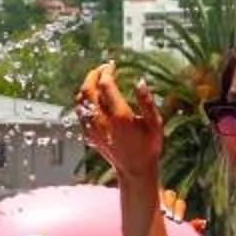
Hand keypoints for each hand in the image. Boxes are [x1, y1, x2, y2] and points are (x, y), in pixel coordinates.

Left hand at [76, 62, 165, 190]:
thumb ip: (147, 102)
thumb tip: (140, 82)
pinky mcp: (89, 135)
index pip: (105, 86)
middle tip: (102, 69)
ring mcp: (93, 129)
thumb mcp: (156, 124)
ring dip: (86, 86)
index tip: (112, 65)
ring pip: (80, 101)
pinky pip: (80, 113)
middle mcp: (103, 122)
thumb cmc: (149, 146)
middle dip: (93, 75)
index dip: (107, 72)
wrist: (135, 170)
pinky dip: (83, 100)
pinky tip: (92, 97)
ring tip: (96, 79)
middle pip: (87, 90)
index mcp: (120, 117)